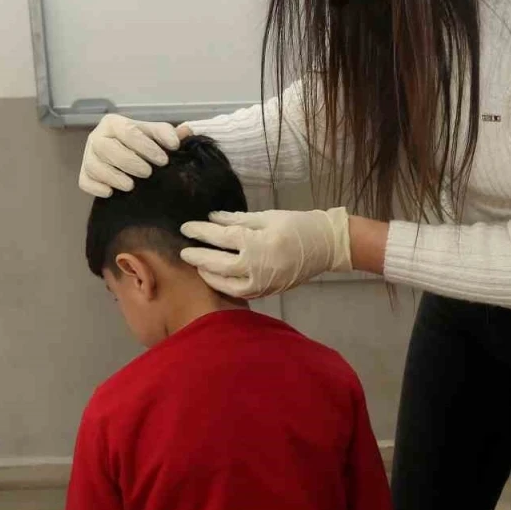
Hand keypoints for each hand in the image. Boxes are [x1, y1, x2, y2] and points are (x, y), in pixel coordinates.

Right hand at [79, 114, 192, 197]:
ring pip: (94, 166)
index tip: (163, 160)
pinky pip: (84, 181)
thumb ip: (168, 133)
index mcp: (113, 123)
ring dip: (113, 177)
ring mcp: (88, 156)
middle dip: (129, 162)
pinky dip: (96, 188)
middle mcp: (96, 137)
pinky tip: (111, 192)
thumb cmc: (141, 142)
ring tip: (131, 185)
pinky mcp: (83, 174)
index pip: (128, 132)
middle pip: (107, 148)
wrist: (126, 152)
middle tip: (147, 173)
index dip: (146, 147)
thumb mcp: (154, 134)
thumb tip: (186, 132)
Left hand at [180, 208, 351, 297]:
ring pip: (227, 284)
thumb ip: (238, 220)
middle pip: (219, 264)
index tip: (185, 228)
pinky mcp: (268, 291)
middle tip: (184, 252)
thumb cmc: (298, 225)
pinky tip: (218, 278)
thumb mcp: (268, 217)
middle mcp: (258, 266)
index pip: (221, 238)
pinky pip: (241, 292)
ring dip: (210, 276)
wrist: (326, 246)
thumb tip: (212, 219)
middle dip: (199, 258)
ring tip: (199, 267)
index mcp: (258, 243)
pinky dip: (226, 286)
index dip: (201, 232)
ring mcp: (263, 283)